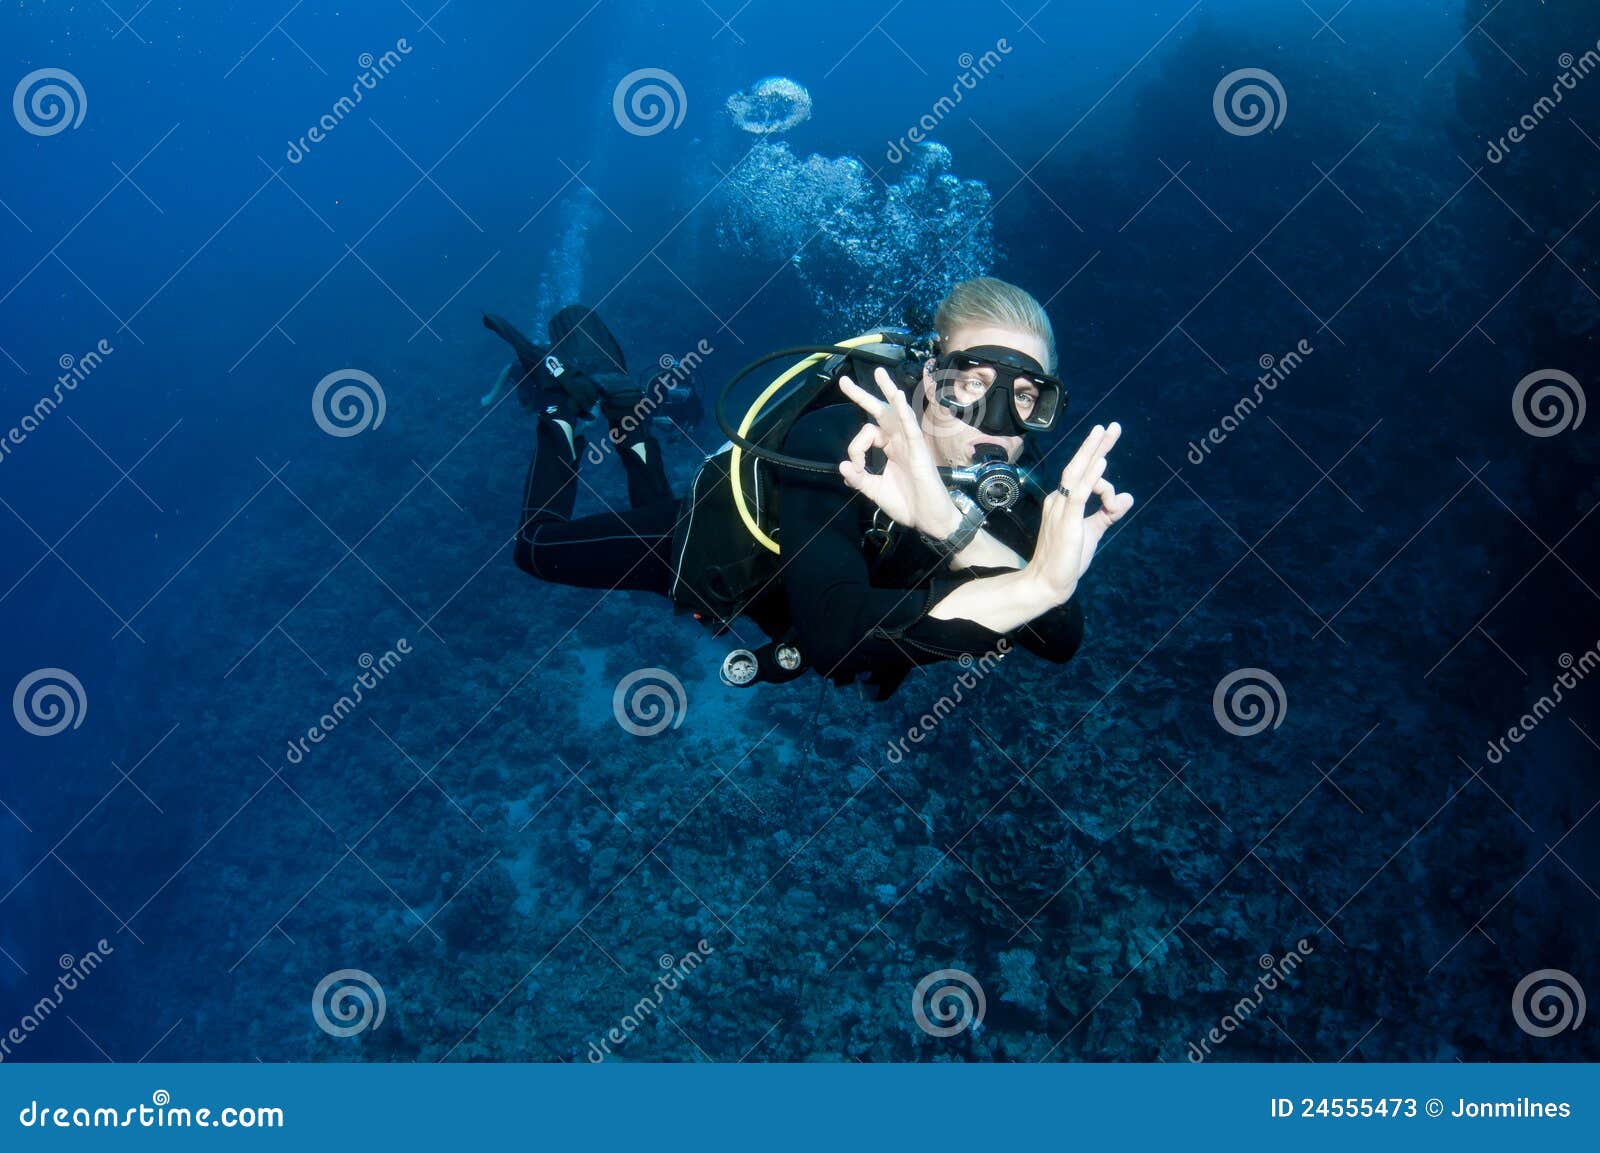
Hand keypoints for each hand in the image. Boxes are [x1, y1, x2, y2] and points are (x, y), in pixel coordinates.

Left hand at [837, 366, 960, 536]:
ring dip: (888, 390)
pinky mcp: (919, 451)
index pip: (866, 435)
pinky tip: (897, 397)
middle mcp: (900, 441)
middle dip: (862, 395)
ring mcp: (910, 443)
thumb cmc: (909, 504)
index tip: (855, 469)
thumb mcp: (875, 491)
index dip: (854, 449)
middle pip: (880, 412)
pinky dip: (903, 412)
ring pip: (898, 411)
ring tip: (879, 373)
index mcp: (890, 447)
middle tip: (843, 381)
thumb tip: (842, 465)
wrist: (930, 520)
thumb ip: (858, 479)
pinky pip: (910, 427)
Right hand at [1026, 422, 1134, 604]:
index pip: (1085, 478)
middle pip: (1078, 466)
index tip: (1116, 469)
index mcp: (1063, 502)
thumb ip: (1109, 513)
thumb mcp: (1093, 531)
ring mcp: (1061, 509)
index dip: (1102, 471)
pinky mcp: (1067, 521)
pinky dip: (1092, 477)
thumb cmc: (1067, 558)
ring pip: (1077, 473)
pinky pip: (1080, 494)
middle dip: (1095, 444)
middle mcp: (1059, 500)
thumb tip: (1127, 496)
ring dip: (1093, 451)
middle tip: (1110, 426)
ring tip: (1105, 432)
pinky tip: (1102, 463)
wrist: (1048, 583)